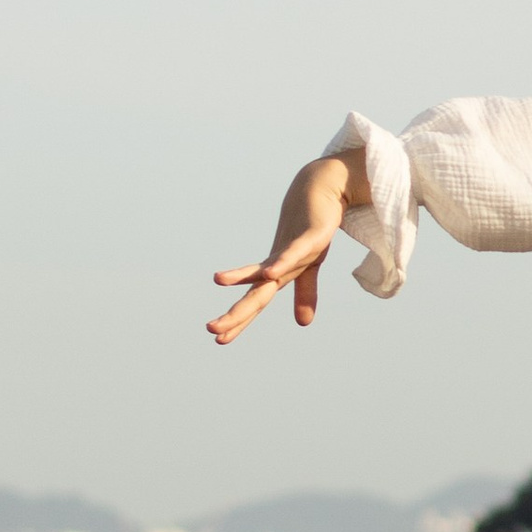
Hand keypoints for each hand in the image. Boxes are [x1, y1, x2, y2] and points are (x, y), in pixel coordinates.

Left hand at [207, 149, 367, 345]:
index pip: (255, 303)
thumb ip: (304, 293)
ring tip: (218, 279)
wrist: (320, 190)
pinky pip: (294, 253)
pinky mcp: (310, 236)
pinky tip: (270, 273)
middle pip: (255, 294)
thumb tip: (303, 323)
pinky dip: (282, 263)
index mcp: (278, 274)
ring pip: (267, 270)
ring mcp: (291, 249)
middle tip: (211, 330)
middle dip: (235, 313)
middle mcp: (279, 264)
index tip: (219, 342)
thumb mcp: (310, 266)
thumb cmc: (310, 227)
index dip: (239, 322)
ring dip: (241, 275)